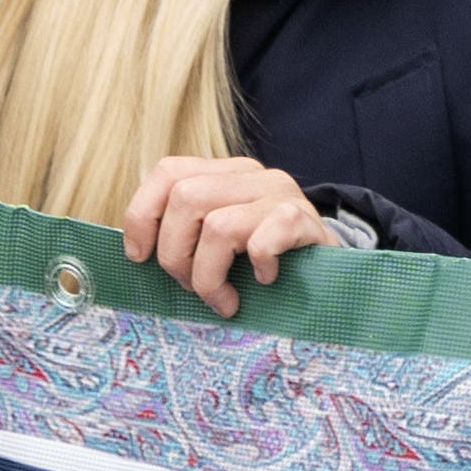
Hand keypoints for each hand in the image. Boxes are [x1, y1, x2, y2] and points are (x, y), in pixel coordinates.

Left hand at [124, 155, 334, 316]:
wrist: (336, 271)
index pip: (167, 171)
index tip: (140, 257)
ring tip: (225, 299)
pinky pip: (263, 240)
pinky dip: (256, 268)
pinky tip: (266, 281)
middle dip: (176, 256)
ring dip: (210, 276)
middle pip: (184, 199)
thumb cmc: (265, 261)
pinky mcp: (304, 220)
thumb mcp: (222, 238)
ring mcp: (280, 193)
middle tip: (193, 288)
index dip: (142, 215)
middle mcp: (250, 174)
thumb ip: (186, 231)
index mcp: (223, 172)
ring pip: (217, 226)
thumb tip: (134, 252)